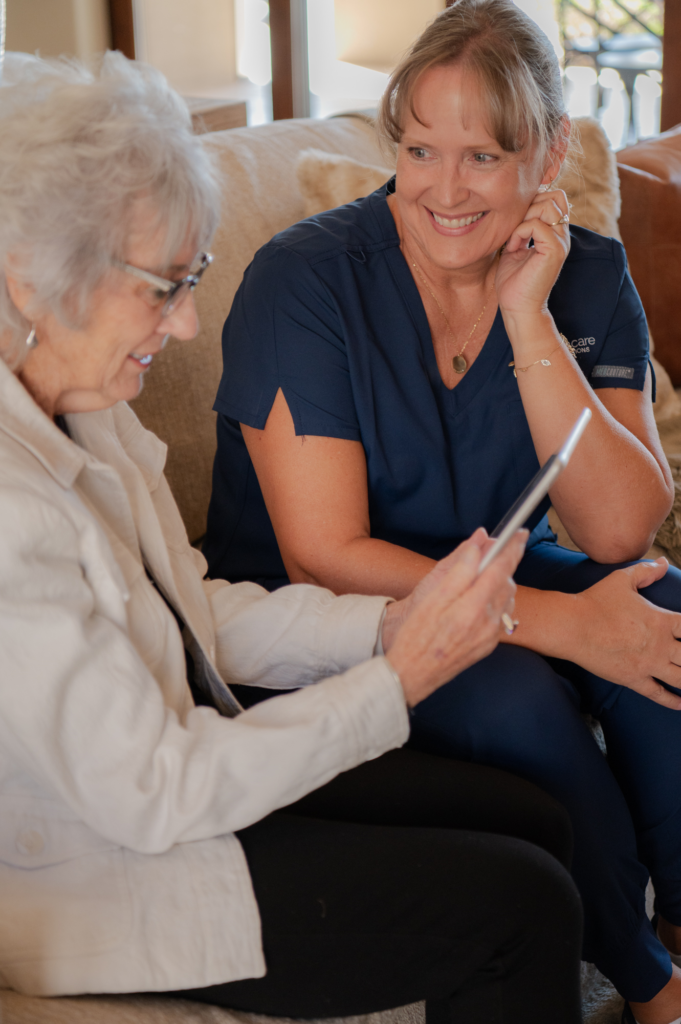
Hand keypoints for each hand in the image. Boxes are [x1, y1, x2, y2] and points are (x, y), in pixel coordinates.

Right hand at [382, 528, 526, 706]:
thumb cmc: (416, 634)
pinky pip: (501, 615)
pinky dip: (496, 600)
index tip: (520, 533)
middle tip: (496, 549)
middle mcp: (488, 622)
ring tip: (485, 573)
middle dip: (505, 564)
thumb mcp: (433, 597)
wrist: (412, 674)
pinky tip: (481, 598)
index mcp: (473, 607)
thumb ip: (460, 569)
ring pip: (506, 599)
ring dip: (501, 582)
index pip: (501, 570)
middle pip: (507, 583)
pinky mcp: (489, 645)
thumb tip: (479, 544)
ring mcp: (491, 635)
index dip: (512, 548)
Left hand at [495, 188, 570, 322]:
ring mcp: (561, 242)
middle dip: (529, 204)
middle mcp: (562, 235)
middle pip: (554, 196)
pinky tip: (512, 248)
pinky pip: (536, 225)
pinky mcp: (554, 250)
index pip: (555, 197)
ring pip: (547, 205)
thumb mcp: (515, 246)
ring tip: (513, 239)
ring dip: (523, 218)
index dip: (534, 199)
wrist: (517, 308)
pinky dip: (519, 232)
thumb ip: (520, 226)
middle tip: (514, 228)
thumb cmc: (513, 282)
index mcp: (554, 233)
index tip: (516, 221)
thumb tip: (517, 206)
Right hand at [568, 559, 680, 708]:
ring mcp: (648, 665)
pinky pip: (658, 694)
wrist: (572, 626)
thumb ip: (647, 571)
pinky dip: (673, 701)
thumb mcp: (622, 579)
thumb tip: (665, 562)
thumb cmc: (596, 601)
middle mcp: (661, 645)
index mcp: (662, 621)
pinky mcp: (634, 679)